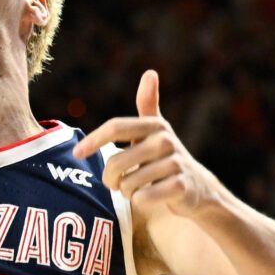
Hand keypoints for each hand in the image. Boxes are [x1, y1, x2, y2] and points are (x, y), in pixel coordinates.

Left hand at [74, 72, 220, 214]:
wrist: (197, 189)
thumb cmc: (165, 158)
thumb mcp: (156, 130)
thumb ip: (148, 103)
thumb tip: (150, 72)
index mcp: (155, 125)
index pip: (115, 127)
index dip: (93, 140)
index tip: (76, 154)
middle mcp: (166, 141)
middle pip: (116, 162)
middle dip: (109, 178)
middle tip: (115, 183)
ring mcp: (175, 164)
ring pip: (128, 184)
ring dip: (126, 192)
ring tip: (138, 188)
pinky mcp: (181, 187)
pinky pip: (142, 199)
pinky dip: (140, 203)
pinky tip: (150, 198)